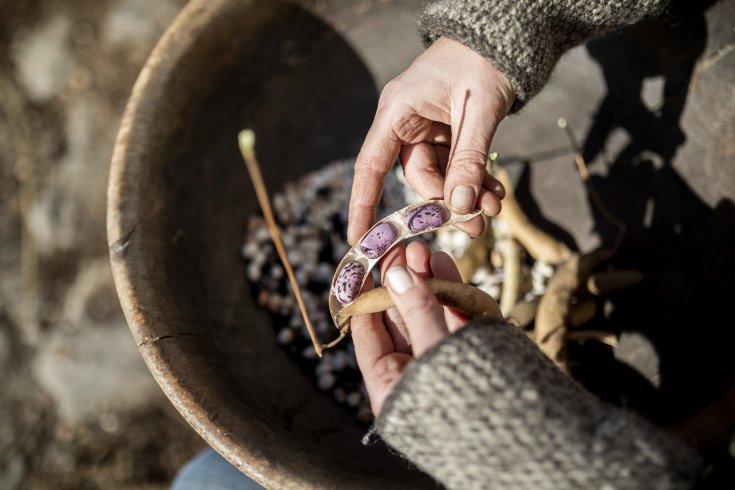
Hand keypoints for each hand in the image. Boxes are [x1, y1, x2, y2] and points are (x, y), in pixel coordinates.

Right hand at [348, 37, 514, 242]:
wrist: (503, 39)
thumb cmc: (484, 60)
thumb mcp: (479, 111)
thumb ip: (468, 159)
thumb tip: (460, 207)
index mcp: (397, 111)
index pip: (371, 167)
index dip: (362, 206)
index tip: (359, 240)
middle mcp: (404, 123)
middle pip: (417, 178)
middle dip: (447, 202)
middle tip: (478, 223)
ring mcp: (424, 130)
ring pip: (439, 177)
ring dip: (466, 194)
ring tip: (494, 204)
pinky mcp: (444, 134)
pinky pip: (454, 167)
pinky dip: (472, 180)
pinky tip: (493, 190)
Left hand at [351, 241, 473, 415]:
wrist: (526, 437)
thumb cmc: (468, 406)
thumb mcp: (435, 354)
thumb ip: (418, 312)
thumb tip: (395, 273)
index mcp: (390, 387)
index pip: (369, 334)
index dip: (366, 296)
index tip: (365, 265)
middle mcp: (413, 376)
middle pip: (401, 320)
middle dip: (401, 282)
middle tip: (399, 248)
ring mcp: (444, 366)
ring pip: (430, 315)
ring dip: (426, 281)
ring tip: (421, 250)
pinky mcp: (473, 357)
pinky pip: (457, 321)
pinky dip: (452, 293)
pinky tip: (444, 265)